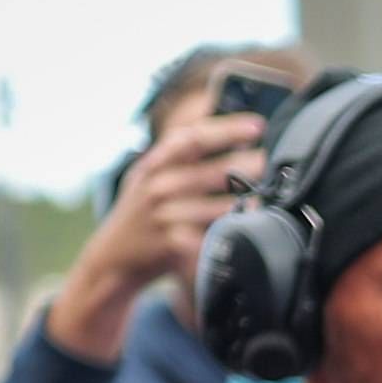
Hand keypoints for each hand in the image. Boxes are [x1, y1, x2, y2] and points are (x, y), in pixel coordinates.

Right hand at [49, 108, 265, 363]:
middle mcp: (156, 187)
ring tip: (266, 194)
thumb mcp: (147, 175)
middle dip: (240, 164)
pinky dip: (227, 231)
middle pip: (205, 171)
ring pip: (210, 207)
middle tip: (268, 160)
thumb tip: (214, 124)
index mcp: (154, 164)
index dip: (225, 129)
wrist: (113, 257)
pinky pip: (206, 237)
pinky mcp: (171, 245)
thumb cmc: (140, 212)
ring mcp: (163, 216)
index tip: (256, 126)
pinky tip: (248, 226)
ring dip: (240, 200)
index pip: (191, 138)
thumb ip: (175, 153)